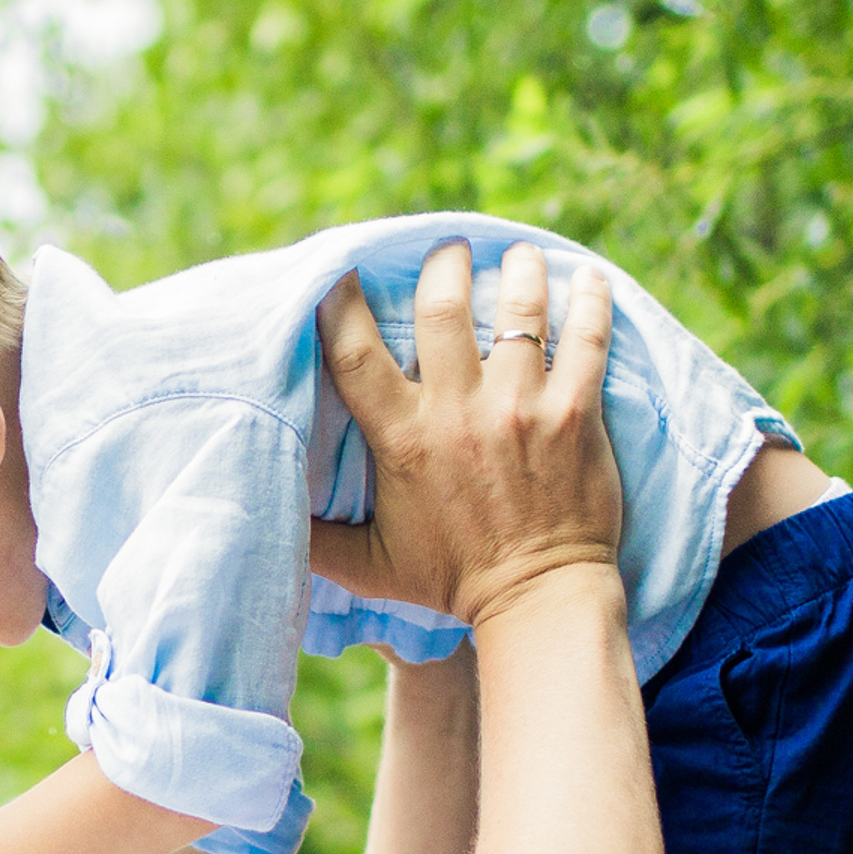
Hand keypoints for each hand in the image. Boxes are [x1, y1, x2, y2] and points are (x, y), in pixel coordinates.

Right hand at [308, 241, 621, 632]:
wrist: (538, 600)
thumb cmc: (452, 582)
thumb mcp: (370, 565)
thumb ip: (316, 538)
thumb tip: (264, 516)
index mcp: (403, 437)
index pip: (354, 350)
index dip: (340, 300)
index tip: (341, 271)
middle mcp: (460, 411)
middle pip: (443, 305)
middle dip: (443, 265)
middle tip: (449, 254)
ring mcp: (522, 407)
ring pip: (519, 308)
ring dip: (516, 269)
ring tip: (515, 255)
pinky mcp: (576, 413)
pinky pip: (587, 336)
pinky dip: (588, 297)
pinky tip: (584, 275)